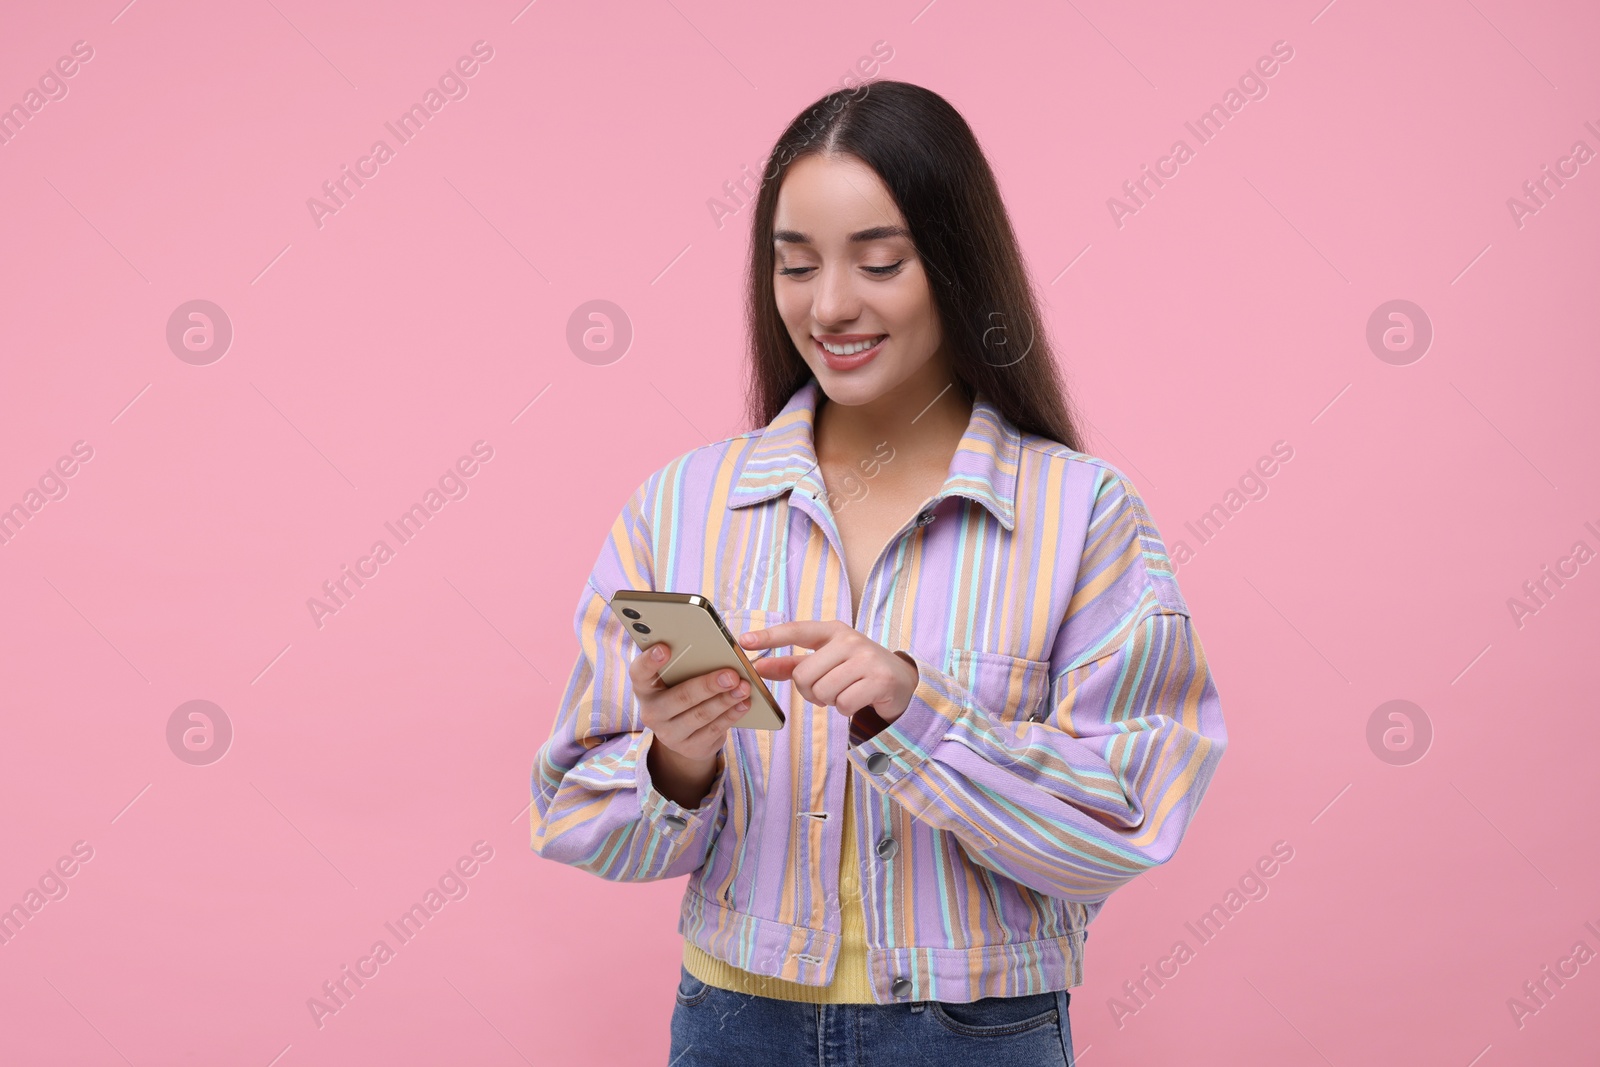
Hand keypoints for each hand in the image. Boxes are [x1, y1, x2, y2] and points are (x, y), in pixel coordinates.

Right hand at [628, 641, 751, 762]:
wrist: (683, 733)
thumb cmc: (682, 692)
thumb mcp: (676, 680)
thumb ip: (686, 666)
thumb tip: (718, 653)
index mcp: (645, 688)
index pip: (639, 672)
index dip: (649, 661)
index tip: (664, 648)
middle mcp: (652, 712)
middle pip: (680, 697)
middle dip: (708, 686)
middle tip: (731, 675)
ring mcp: (669, 734)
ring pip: (700, 715)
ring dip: (725, 700)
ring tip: (743, 688)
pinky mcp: (689, 748)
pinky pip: (713, 730)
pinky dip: (731, 715)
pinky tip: (743, 704)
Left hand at [739, 620, 918, 723]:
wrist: (902, 682)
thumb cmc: (856, 670)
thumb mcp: (826, 661)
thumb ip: (792, 664)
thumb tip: (759, 665)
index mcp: (833, 631)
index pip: (796, 631)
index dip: (769, 637)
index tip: (743, 641)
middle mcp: (849, 640)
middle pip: (804, 675)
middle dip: (810, 691)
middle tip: (827, 690)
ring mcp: (866, 659)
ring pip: (822, 692)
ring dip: (829, 701)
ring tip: (844, 692)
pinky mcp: (879, 680)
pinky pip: (843, 704)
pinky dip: (845, 709)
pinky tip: (857, 700)